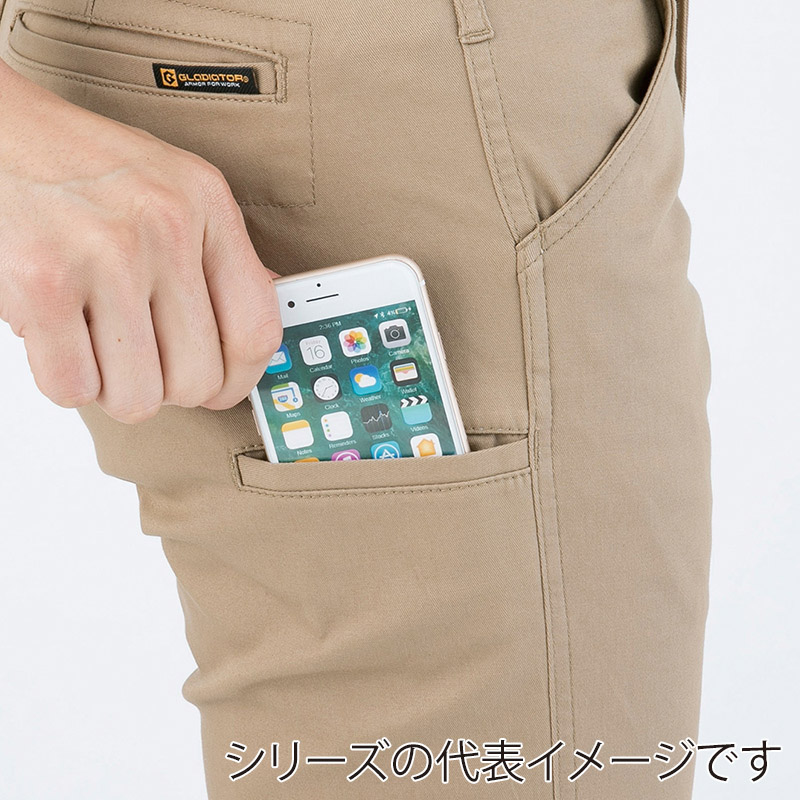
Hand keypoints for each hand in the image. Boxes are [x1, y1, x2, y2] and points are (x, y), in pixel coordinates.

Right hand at [0, 59, 281, 422]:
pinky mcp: (41, 282)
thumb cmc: (85, 166)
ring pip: (138, 397)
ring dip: (115, 388)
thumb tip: (257, 333)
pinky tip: (62, 340)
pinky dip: (67, 380)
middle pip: (197, 378)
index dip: (241, 380)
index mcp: (208, 205)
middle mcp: (165, 227)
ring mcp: (105, 255)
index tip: (222, 388)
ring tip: (98, 344)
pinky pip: (74, 388)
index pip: (258, 331)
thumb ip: (219, 258)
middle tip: (141, 360)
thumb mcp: (174, 189)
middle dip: (168, 388)